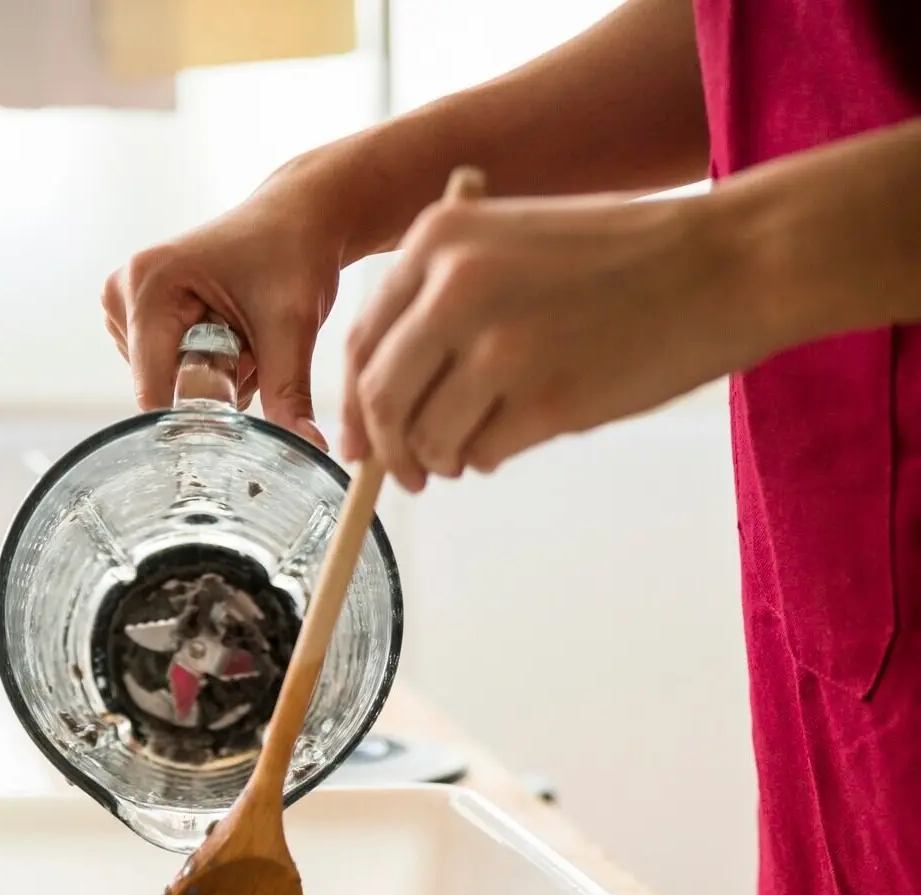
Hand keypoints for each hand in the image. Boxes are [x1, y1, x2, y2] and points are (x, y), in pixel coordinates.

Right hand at [102, 164, 346, 447]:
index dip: (194, 419)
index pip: (154, 390)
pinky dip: (199, 365)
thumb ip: (290, 395)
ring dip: (208, 376)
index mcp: (149, 285)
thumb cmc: (293, 255)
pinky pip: (164, 370)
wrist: (295, 218)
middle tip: (250, 344)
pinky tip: (223, 331)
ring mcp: (122, 302)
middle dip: (209, 387)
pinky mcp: (132, 313)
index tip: (235, 418)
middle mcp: (123, 291)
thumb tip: (310, 452)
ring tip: (238, 332)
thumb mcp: (292, 328)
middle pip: (159, 389)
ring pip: (164, 384)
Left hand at [340, 184, 760, 487]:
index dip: (354, 404)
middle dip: (388, 450)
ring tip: (475, 446)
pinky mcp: (544, 400)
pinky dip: (489, 458)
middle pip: (382, 399)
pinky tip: (522, 432)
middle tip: (408, 475)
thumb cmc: (620, 259)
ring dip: (443, 459)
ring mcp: (500, 346)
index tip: (360, 443)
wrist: (722, 262)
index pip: (361, 342)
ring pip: (428, 438)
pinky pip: (481, 455)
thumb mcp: (512, 239)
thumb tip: (377, 400)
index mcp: (439, 239)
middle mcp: (457, 288)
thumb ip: (441, 298)